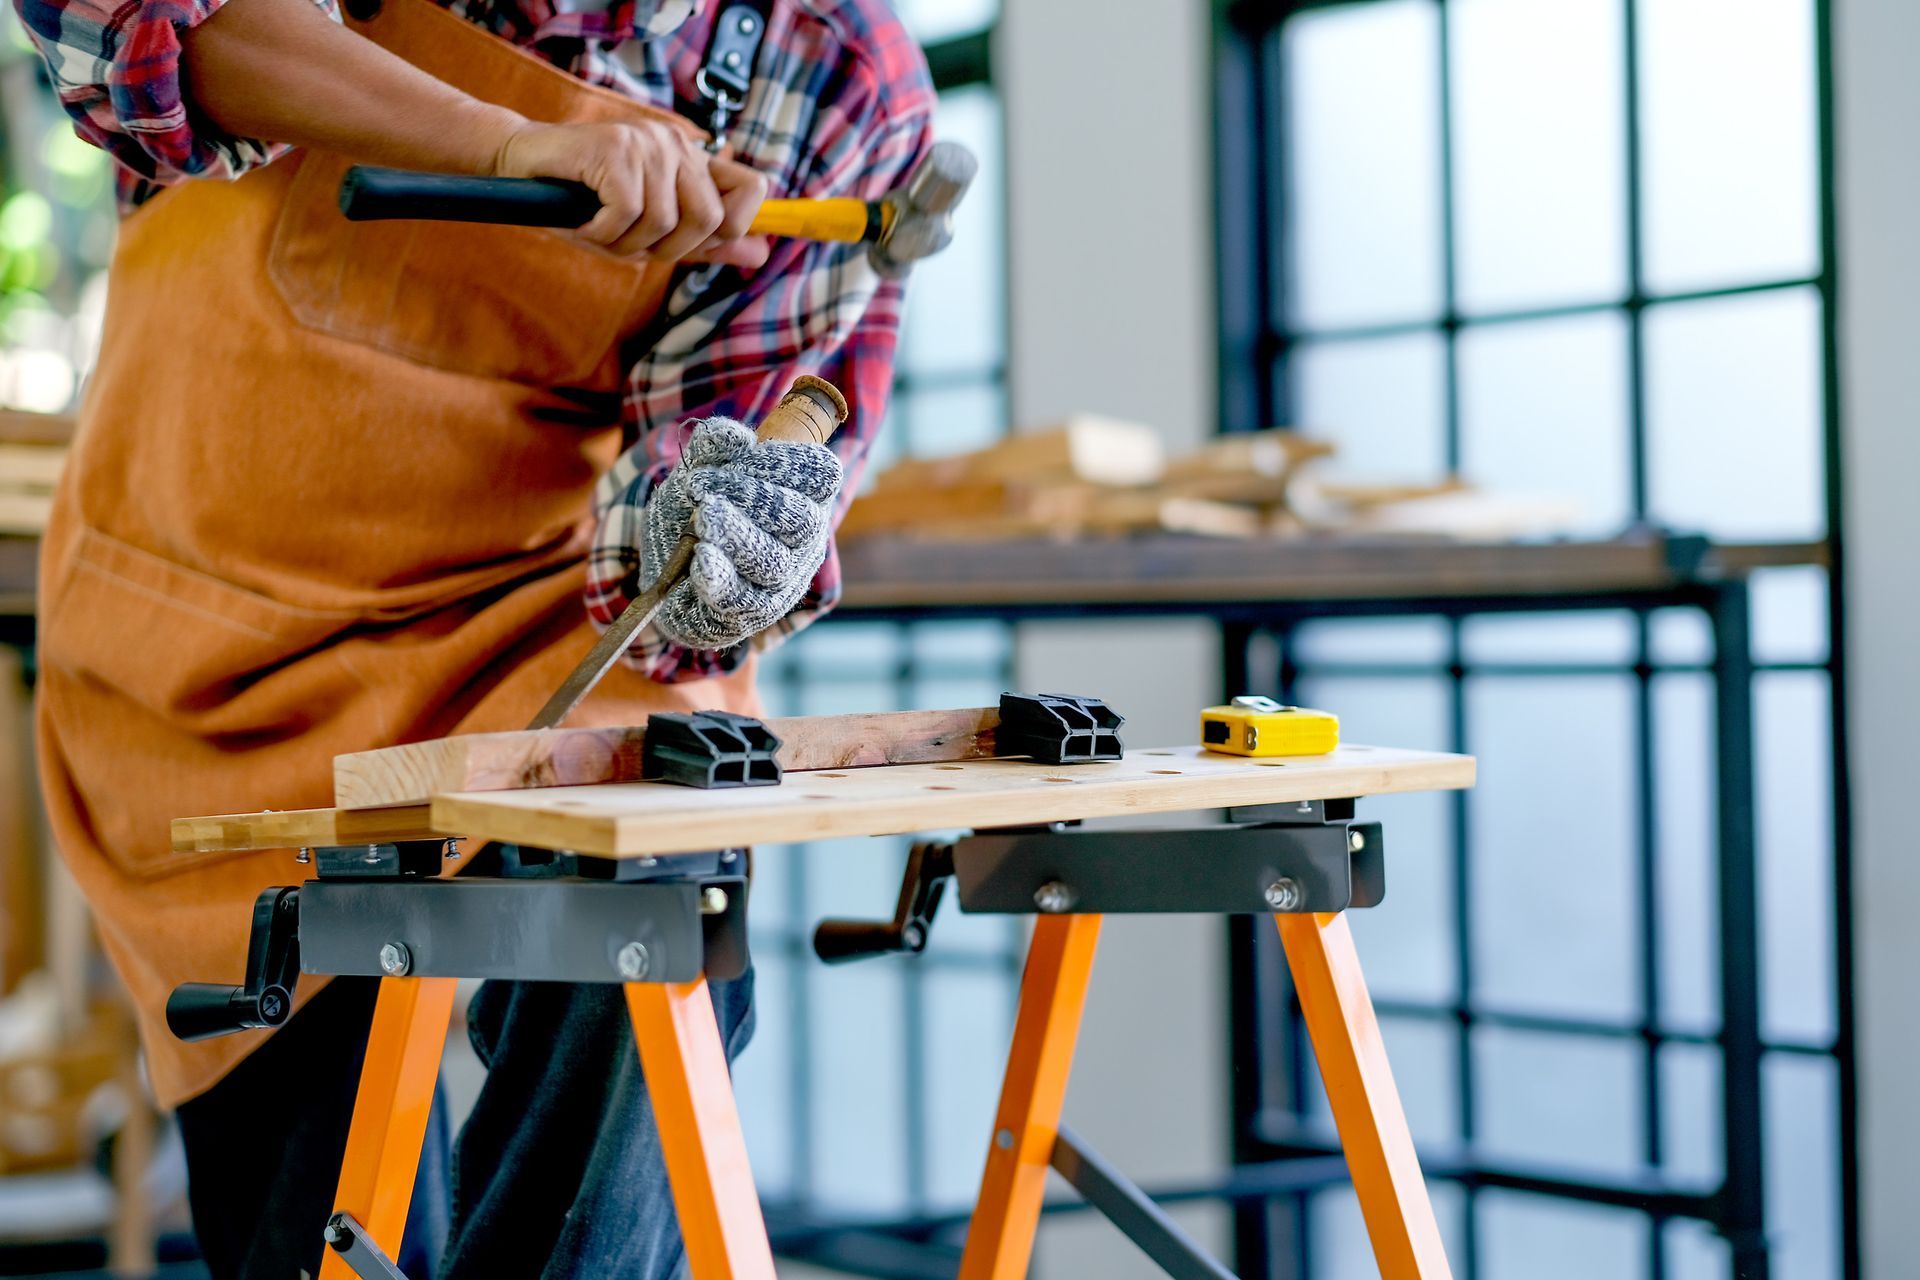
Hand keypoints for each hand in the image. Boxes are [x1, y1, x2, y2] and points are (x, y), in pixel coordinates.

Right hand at [494, 120, 769, 266]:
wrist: (520, 165)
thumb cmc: (584, 202)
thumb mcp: (651, 229)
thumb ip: (707, 241)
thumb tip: (762, 254)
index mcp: (692, 160)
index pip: (752, 187)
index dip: (738, 225)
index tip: (706, 242)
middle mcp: (676, 145)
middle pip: (710, 219)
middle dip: (670, 248)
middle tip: (631, 241)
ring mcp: (647, 143)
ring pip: (665, 222)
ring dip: (626, 244)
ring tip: (599, 228)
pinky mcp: (616, 148)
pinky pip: (628, 214)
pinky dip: (601, 233)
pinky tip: (581, 222)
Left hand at [641, 418, 843, 651]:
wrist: (666, 572)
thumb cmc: (695, 514)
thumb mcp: (697, 472)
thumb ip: (710, 450)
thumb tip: (729, 435)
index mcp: (801, 498)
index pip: (821, 475)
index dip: (788, 461)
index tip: (745, 454)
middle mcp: (801, 544)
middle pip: (802, 521)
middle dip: (757, 499)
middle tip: (710, 492)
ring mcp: (780, 584)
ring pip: (774, 564)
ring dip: (737, 537)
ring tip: (703, 518)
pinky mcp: (749, 616)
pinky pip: (741, 600)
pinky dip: (721, 579)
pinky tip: (703, 560)